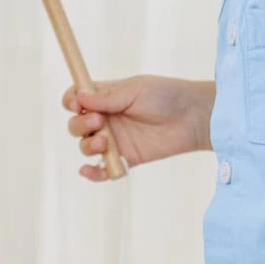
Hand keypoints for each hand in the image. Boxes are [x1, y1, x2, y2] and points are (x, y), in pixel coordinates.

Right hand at [62, 76, 214, 180]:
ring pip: (86, 147)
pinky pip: (102, 170)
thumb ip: (107, 97)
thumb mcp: (135, 90)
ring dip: (88, 146)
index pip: (77, 100)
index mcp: (106, 97)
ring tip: (107, 141)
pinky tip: (89, 170)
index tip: (76, 104)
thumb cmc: (167, 96)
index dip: (71, 102)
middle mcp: (107, 119)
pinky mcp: (126, 158)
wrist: (193, 118)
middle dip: (80, 125)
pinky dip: (92, 173)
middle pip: (76, 125)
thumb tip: (79, 97)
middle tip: (98, 122)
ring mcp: (115, 140)